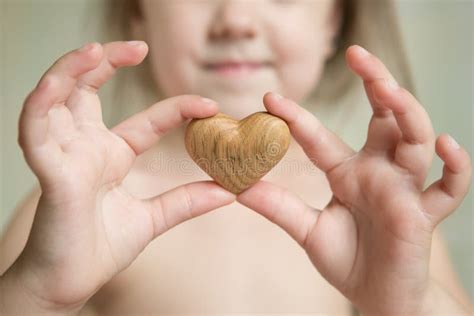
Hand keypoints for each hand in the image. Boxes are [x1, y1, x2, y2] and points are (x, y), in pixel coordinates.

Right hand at [9, 41, 234, 310]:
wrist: (70, 283)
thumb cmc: (100, 248)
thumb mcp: (154, 218)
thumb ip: (187, 201)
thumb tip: (230, 191)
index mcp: (110, 156)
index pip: (146, 120)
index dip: (177, 109)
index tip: (209, 106)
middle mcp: (85, 148)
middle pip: (87, 89)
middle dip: (105, 62)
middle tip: (138, 47)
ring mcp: (64, 156)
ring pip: (55, 97)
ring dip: (70, 70)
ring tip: (95, 50)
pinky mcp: (48, 172)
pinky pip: (35, 129)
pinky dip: (43, 104)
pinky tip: (59, 83)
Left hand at [237, 45, 471, 314]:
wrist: (376, 296)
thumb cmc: (347, 258)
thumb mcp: (307, 230)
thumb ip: (279, 208)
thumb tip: (236, 188)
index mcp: (348, 172)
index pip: (321, 136)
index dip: (297, 116)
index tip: (269, 98)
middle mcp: (378, 172)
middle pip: (384, 117)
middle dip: (376, 84)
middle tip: (357, 54)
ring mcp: (404, 189)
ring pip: (416, 140)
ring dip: (408, 113)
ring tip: (389, 91)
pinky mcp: (425, 214)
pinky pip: (450, 187)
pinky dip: (454, 166)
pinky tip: (444, 144)